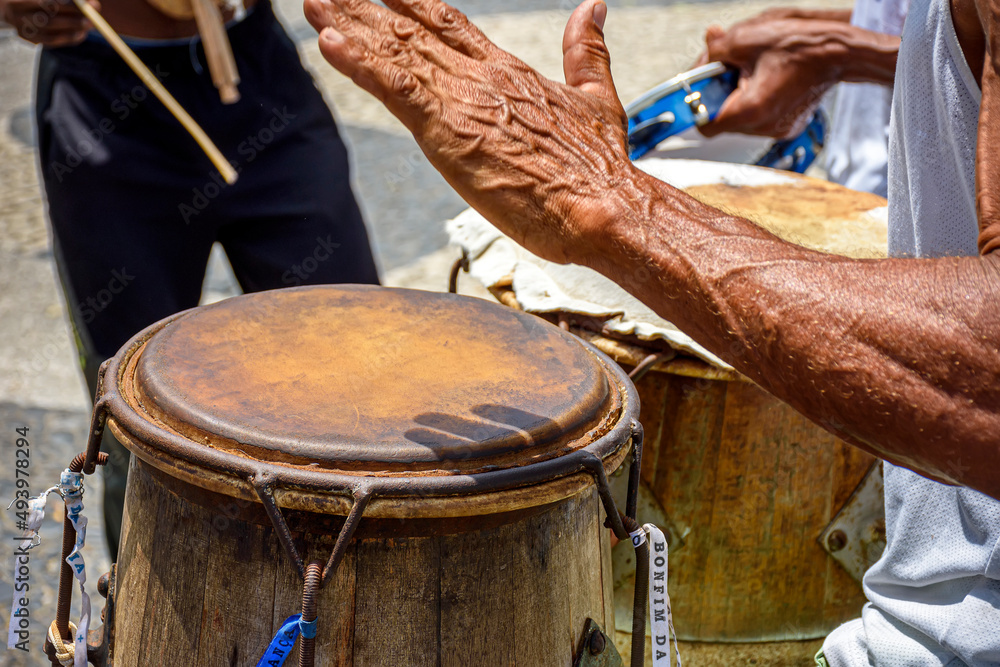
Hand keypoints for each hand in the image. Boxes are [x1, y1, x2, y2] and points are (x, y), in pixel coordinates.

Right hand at [1, 0, 96, 46]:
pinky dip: (68, 39)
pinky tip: (81, 34)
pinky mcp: (29, 38)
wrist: (7, 7)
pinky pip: (51, 41)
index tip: (91, 4)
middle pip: (50, 18)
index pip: (48, 2)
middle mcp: (18, 13)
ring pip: (51, 31)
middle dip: (75, 17)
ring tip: (90, 25)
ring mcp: (22, 27)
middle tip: (93, 16)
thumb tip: (87, 1)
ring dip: (74, 29)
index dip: (71, 4)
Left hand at [304, 0, 632, 264]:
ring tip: (313, 3)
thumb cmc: (602, 168)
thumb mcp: (598, 99)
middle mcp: (481, 77)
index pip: (450, 26)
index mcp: (510, 72)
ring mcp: (462, 101)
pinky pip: (394, 89)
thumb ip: (587, 53)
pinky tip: (330, 42)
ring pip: (395, 54)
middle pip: (411, 32)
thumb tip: (593, 8)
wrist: (605, 205)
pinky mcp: (448, 132)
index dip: (411, 3)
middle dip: (365, 10)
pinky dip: (360, 65)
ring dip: (349, 27)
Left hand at [694, 13, 846, 137]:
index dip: (698, 105)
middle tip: (728, 69)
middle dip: (720, 94)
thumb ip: (715, 50)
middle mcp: (764, 127)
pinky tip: (767, 80)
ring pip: (741, 119)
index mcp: (750, 110)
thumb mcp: (745, 39)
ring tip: (753, 72)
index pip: (705, 125)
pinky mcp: (788, 127)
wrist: (840, 52)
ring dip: (738, 97)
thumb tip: (704, 52)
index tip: (699, 88)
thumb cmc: (799, 45)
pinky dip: (756, 101)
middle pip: (723, 120)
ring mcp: (778, 129)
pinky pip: (760, 118)